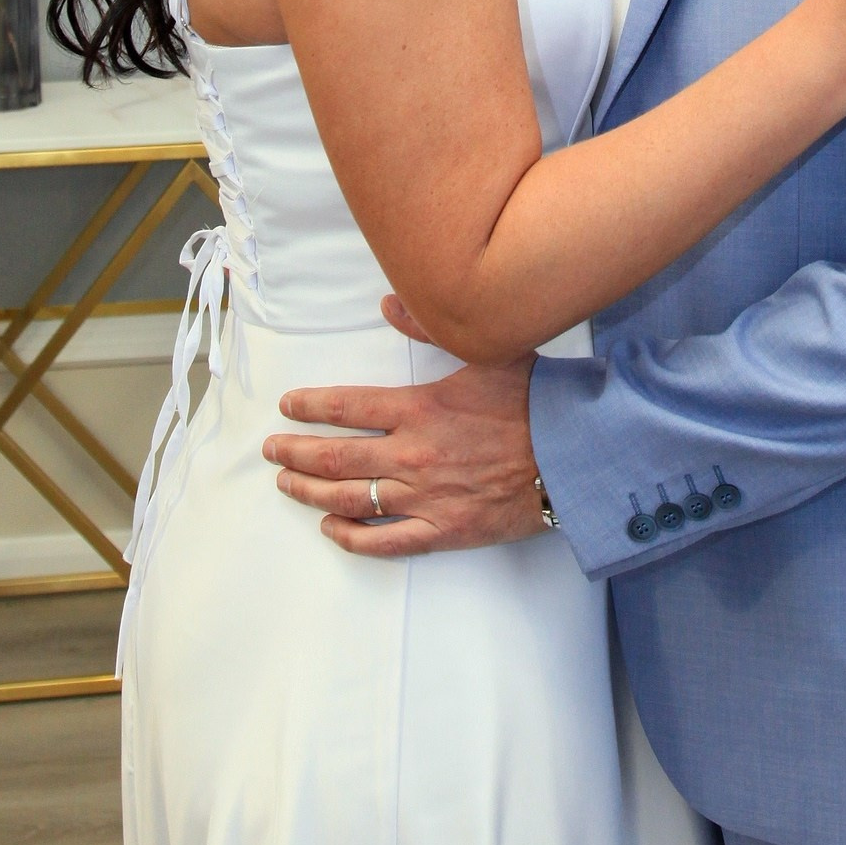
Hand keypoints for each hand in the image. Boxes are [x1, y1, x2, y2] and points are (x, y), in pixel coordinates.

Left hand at [261, 297, 541, 555]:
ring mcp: (424, 497)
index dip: (309, 407)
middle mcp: (411, 455)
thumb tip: (390, 303)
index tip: (286, 407)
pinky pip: (384, 541)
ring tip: (286, 486)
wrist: (574, 456)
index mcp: (418, 408)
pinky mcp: (443, 531)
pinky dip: (351, 537)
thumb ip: (430, 327)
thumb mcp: (487, 352)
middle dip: (294, 453)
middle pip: (333, 457)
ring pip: (349, 499)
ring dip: (310, 493)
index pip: (345, 407)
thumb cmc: (534, 402)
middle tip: (271, 450)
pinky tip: (331, 529)